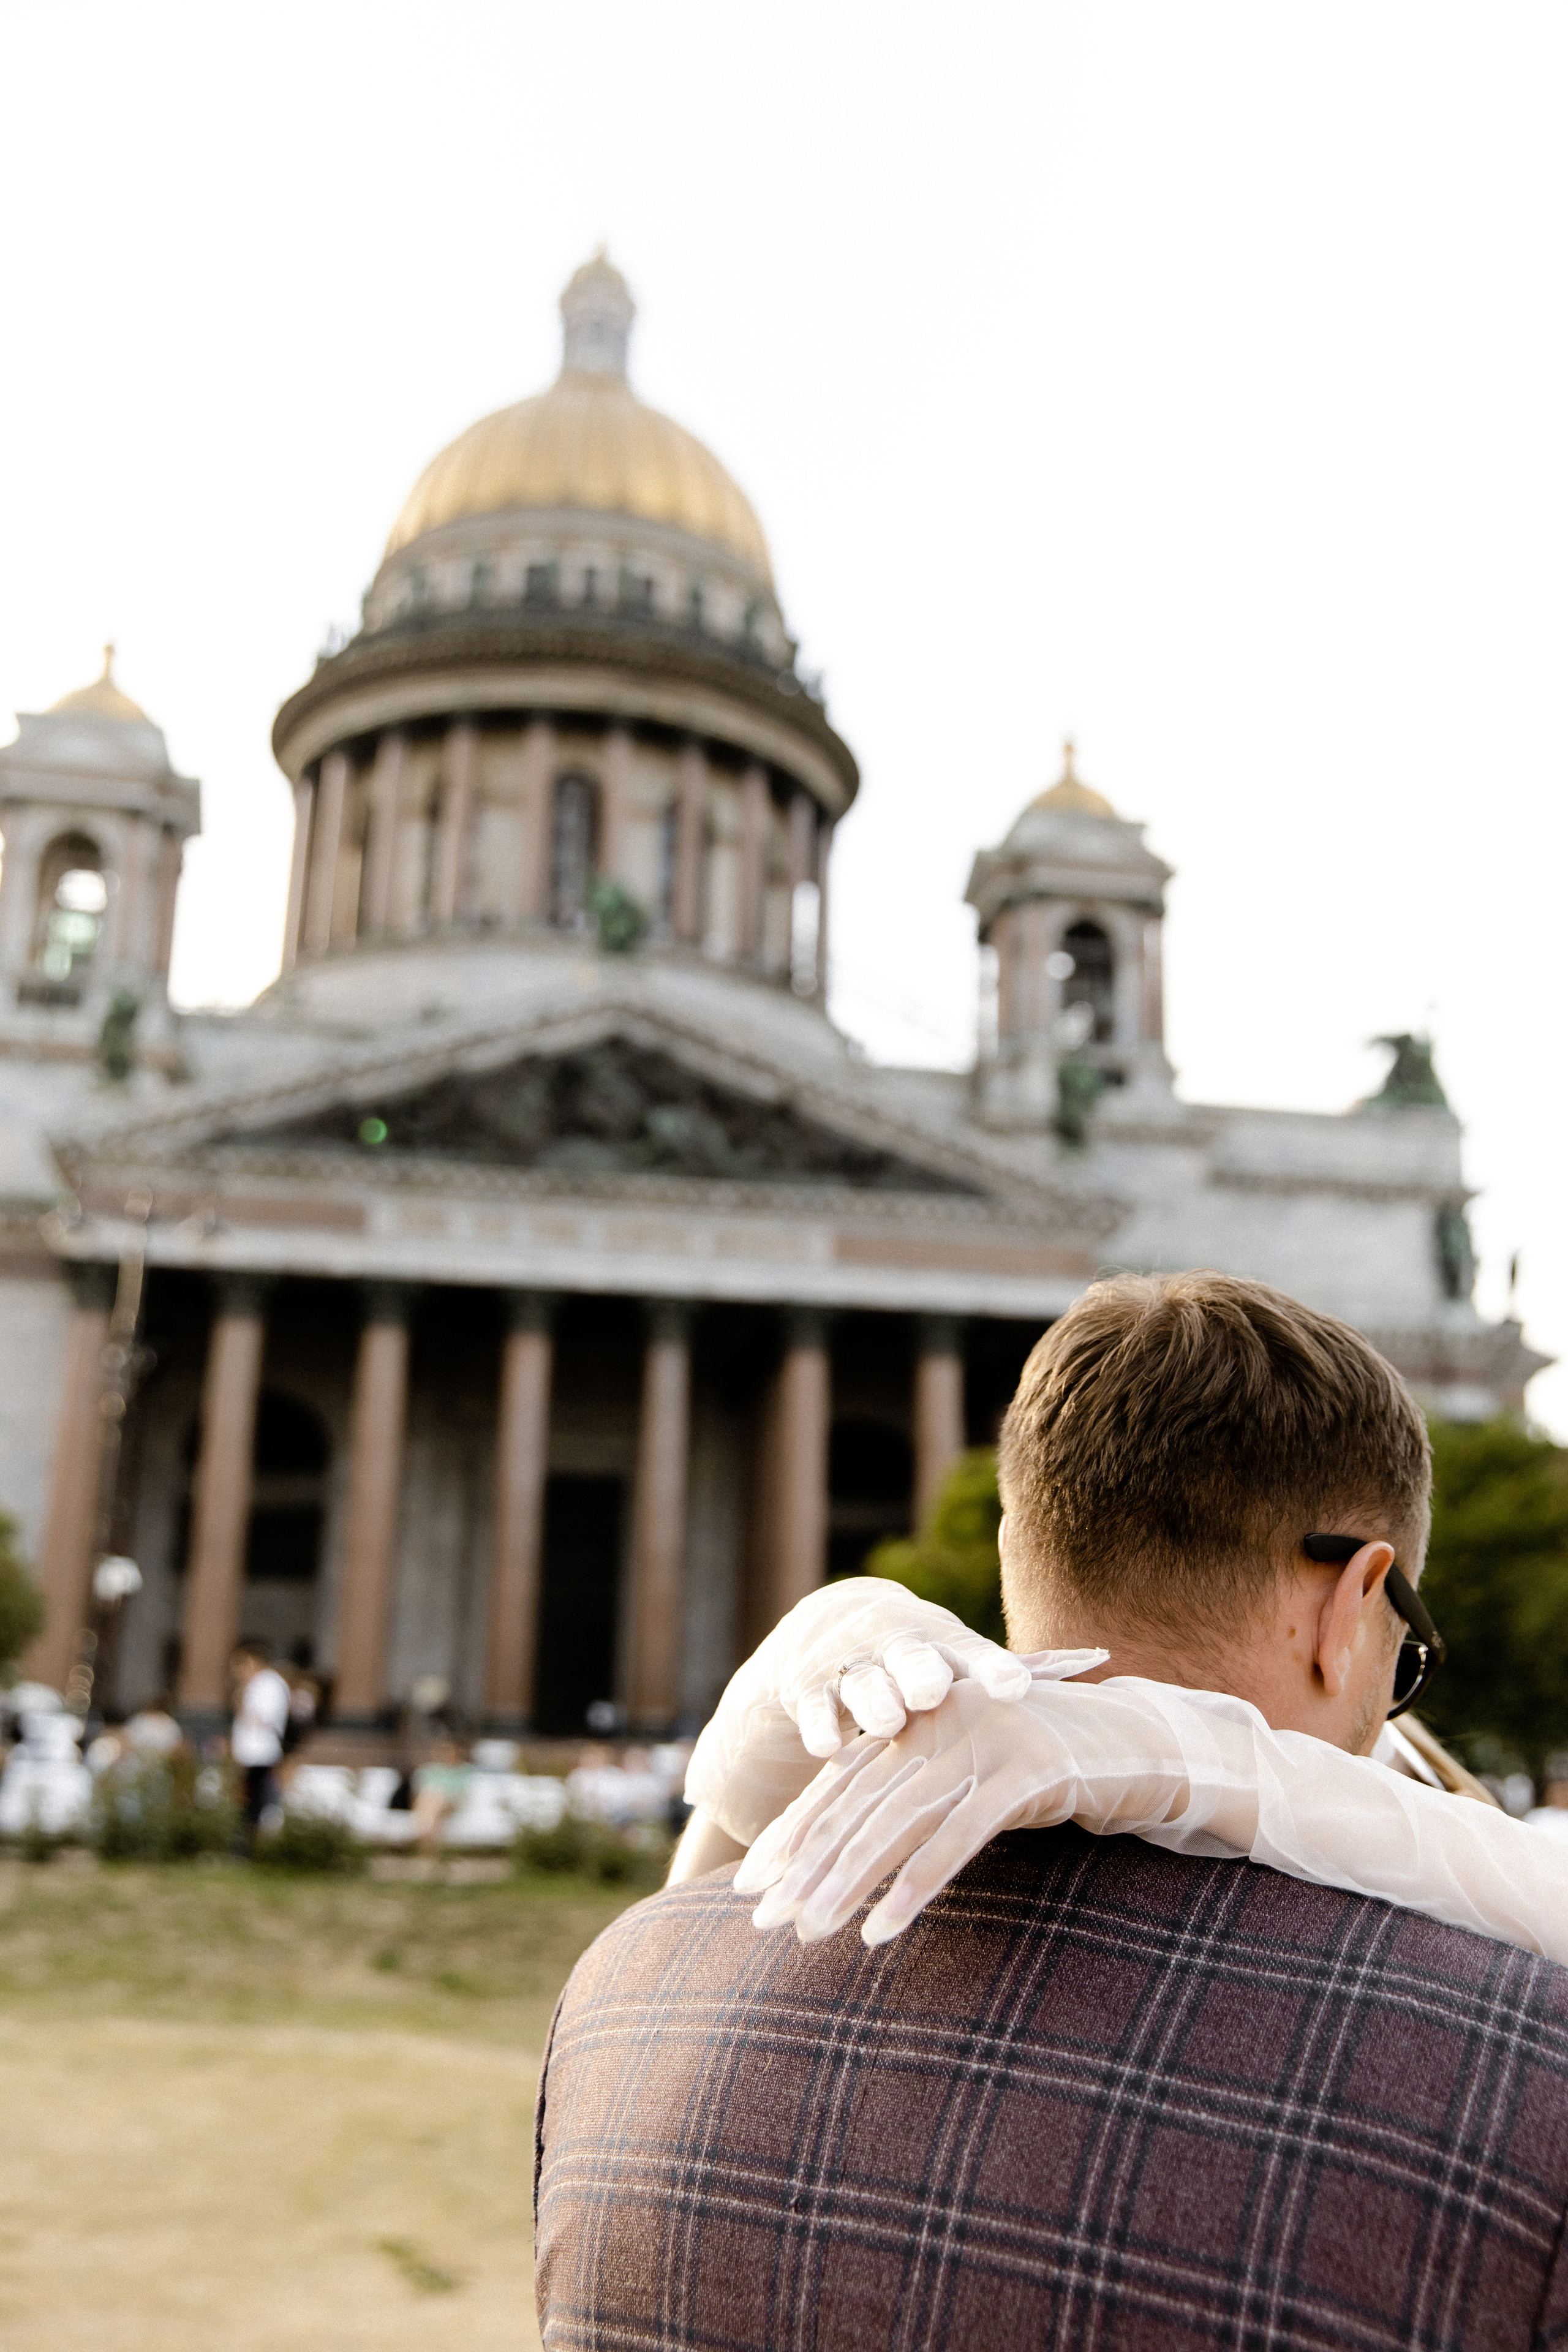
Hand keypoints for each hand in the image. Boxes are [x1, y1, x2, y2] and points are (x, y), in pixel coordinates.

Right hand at [682, 1577, 1100, 1847]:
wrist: (830, 1629)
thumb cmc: (924, 1657)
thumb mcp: (965, 1656)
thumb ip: (1028, 1665)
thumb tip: (1102, 1656)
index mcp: (944, 1644)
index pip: (974, 1656)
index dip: (994, 1673)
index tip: (1017, 1690)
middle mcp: (898, 1647)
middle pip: (913, 1659)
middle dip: (922, 1674)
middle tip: (934, 1692)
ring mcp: (850, 1664)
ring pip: (864, 1684)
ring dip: (874, 1702)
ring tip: (887, 1723)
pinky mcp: (807, 1687)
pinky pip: (813, 1709)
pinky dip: (819, 1728)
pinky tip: (827, 1749)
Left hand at [734, 1670, 1567, 1968]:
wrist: (1158, 1746)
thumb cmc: (1070, 1772)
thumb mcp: (990, 1779)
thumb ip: (935, 1797)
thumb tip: (873, 1848)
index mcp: (933, 1718)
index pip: (846, 1780)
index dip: (799, 1832)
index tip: (755, 1885)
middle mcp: (948, 1721)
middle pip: (858, 1800)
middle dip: (806, 1862)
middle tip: (762, 1919)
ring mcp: (986, 1742)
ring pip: (894, 1822)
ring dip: (845, 1884)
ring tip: (807, 1936)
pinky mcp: (1022, 1773)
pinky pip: (953, 1841)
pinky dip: (911, 1888)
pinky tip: (879, 1934)